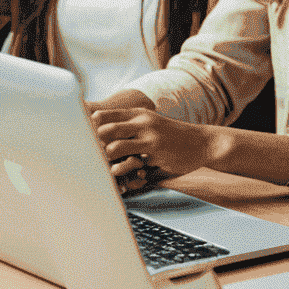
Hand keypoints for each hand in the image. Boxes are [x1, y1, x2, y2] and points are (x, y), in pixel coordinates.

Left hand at [91, 104, 216, 183]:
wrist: (203, 143)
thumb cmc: (173, 138)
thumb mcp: (152, 125)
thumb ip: (130, 127)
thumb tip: (98, 135)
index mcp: (137, 113)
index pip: (100, 115)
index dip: (87, 129)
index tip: (84, 142)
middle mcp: (141, 120)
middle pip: (101, 129)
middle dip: (92, 146)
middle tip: (93, 159)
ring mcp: (148, 134)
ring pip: (111, 147)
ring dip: (107, 161)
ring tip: (111, 168)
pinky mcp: (155, 150)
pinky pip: (126, 163)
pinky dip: (120, 171)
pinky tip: (125, 174)